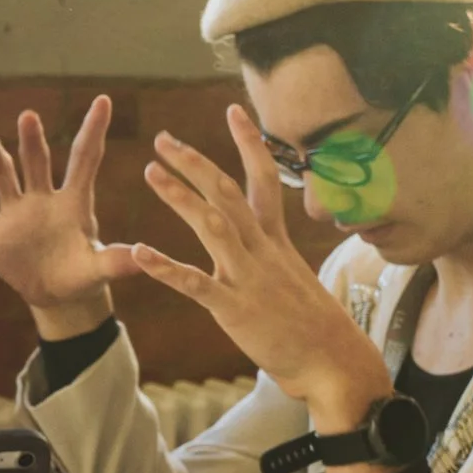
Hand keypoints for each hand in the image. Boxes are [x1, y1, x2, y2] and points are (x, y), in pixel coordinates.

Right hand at [0, 96, 141, 338]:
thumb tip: (143, 256)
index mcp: (74, 202)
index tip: (104, 101)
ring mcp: (15, 210)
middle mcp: (43, 197)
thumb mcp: (99, 270)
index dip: (94, 130)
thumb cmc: (81, 275)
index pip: (84, 159)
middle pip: (36, 162)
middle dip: (31, 140)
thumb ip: (116, 262)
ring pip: (3, 175)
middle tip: (29, 116)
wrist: (52, 293)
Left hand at [133, 105, 395, 443]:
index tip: (233, 110)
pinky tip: (138, 252)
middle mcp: (262, 251)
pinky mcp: (234, 308)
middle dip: (195, 163)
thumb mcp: (294, 277)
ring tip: (150, 172)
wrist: (334, 362)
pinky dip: (165, 266)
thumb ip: (272, 255)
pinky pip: (195, 283)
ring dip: (180, 197)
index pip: (264, 179)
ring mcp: (248, 278)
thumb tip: (263, 241)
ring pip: (213, 225)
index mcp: (276, 241)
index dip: (249, 144)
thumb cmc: (314, 325)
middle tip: (163, 139)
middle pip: (228, 193)